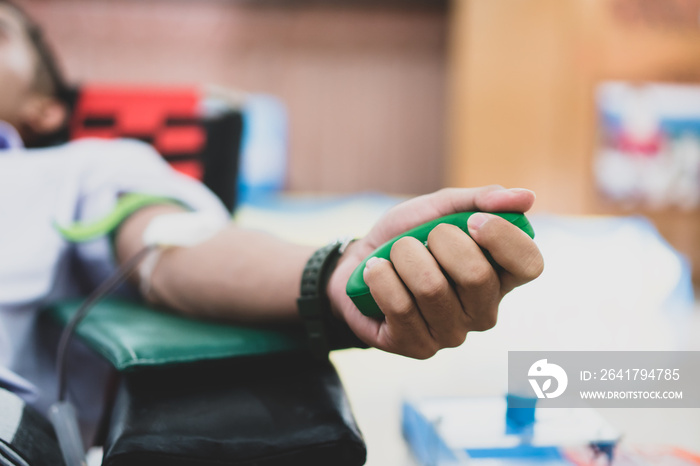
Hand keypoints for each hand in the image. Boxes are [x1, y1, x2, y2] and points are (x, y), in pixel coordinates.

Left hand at [326, 186, 543, 358]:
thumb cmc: (407, 236)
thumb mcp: (439, 208)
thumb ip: (480, 200)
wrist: (357, 261)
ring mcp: (452, 333)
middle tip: (422, 238)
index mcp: (500, 276)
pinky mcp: (418, 347)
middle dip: (439, 240)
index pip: (529, 264)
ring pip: (431, 288)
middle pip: (476, 275)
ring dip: (404, 255)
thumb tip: (526, 197)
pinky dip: (380, 276)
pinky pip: (400, 307)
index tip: (472, 221)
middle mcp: (484, 310)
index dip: (503, 238)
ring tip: (394, 253)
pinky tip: (376, 272)